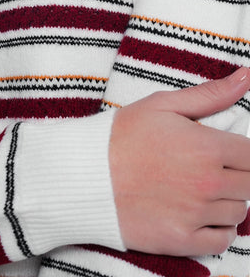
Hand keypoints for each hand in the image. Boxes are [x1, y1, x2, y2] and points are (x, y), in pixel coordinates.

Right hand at [109, 67, 249, 255]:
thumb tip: (246, 77)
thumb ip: (210, 94)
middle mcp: (207, 183)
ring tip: (202, 187)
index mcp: (206, 147)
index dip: (242, 151)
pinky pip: (222, 240)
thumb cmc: (122, 135)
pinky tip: (203, 214)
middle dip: (238, 174)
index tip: (226, 150)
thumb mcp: (162, 104)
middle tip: (213, 167)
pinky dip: (220, 229)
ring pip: (239, 212)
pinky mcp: (181, 240)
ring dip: (228, 200)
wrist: (85, 174)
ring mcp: (195, 215)